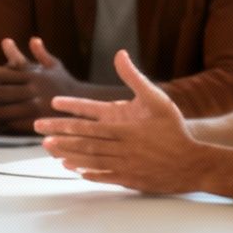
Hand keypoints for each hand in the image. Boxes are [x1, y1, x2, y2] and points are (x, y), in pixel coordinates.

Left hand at [0, 37, 84, 133]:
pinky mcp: (36, 122)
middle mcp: (33, 90)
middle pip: (1, 91)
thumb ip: (42, 54)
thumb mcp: (55, 67)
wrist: (84, 104)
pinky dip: (1, 123)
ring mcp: (35, 107)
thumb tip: (34, 39)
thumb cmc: (66, 84)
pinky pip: (14, 122)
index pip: (5, 74)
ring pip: (5, 108)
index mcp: (34, 76)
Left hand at [34, 51, 208, 193]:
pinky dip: (86, 171)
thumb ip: (135, 77)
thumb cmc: (174, 129)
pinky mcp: (128, 178)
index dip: (70, 111)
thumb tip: (119, 54)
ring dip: (68, 152)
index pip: (92, 116)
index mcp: (126, 124)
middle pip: (85, 138)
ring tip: (50, 148)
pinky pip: (102, 175)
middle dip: (60, 133)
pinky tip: (72, 168)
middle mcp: (122, 144)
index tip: (52, 106)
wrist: (193, 162)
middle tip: (39, 129)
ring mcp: (124, 163)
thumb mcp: (157, 99)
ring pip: (90, 157)